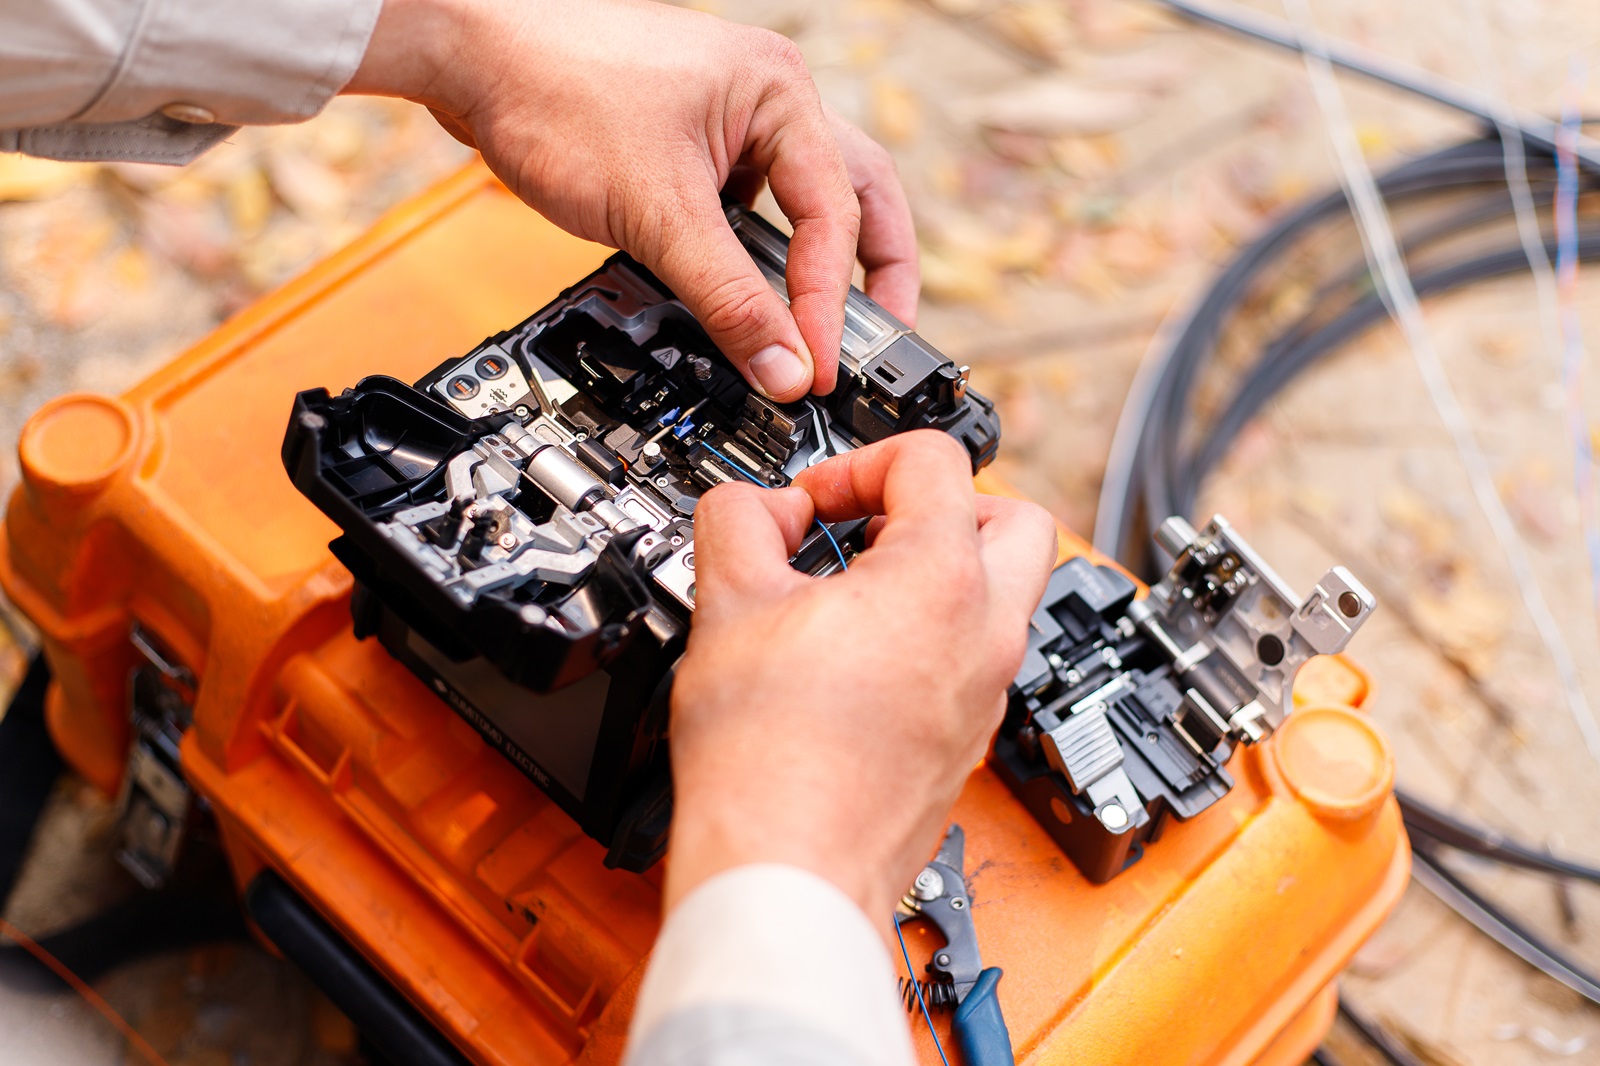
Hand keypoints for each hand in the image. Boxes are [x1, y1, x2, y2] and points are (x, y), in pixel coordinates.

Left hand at [346, 0, 918, 401]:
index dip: (828, 303)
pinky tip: (745, 293)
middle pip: (856, 198)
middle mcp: (768, 100)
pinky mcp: (691, 143)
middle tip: (881, 341)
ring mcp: (731, 119)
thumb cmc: (554, 92)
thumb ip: (727, 299)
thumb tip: (783, 367)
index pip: (834, 217)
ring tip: (819, 326)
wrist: (470, 58)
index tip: (815, 367)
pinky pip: (748, 206)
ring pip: (803, 204)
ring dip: (810, 265)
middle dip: (872, 273)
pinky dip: (755, 254)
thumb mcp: (657, 214)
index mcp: (780, 93)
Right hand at [665, 432, 1057, 919]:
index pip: (934, 461)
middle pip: (1014, 520)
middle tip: (872, 525)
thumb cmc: (768, 760)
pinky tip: (854, 660)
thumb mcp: (727, 603)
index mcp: (941, 581)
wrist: (791, 869)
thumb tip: (754, 508)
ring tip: (851, 593)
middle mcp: (986, 635)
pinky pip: (975, 658)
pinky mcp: (969, 739)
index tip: (814, 501)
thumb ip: (739, 520)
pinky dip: (933, 635)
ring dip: (939, 572)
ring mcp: (987, 693)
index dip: (859, 463)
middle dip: (942, 505)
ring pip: (1001, 595)